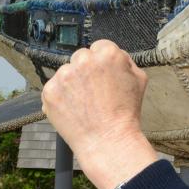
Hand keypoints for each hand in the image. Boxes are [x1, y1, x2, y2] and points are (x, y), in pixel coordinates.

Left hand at [41, 40, 157, 188]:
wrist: (108, 141)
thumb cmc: (126, 113)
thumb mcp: (139, 79)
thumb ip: (125, 61)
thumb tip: (113, 55)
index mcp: (108, 53)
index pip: (100, 47)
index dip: (103, 63)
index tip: (103, 76)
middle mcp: (84, 60)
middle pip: (81, 57)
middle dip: (86, 70)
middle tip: (94, 92)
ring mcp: (64, 75)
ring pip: (66, 72)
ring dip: (72, 83)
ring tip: (84, 103)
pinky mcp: (50, 91)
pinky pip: (54, 88)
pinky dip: (61, 97)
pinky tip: (73, 109)